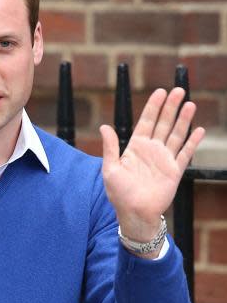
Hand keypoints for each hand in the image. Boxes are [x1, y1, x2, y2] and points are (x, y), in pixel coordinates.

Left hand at [100, 88, 204, 248]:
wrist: (134, 213)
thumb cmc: (119, 193)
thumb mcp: (110, 168)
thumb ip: (111, 147)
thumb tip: (104, 126)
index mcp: (135, 147)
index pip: (146, 121)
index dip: (153, 106)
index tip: (160, 91)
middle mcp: (151, 150)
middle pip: (163, 123)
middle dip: (171, 107)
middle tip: (179, 90)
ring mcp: (164, 159)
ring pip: (176, 134)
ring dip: (183, 119)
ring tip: (190, 103)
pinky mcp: (174, 171)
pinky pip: (185, 154)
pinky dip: (192, 142)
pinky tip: (198, 130)